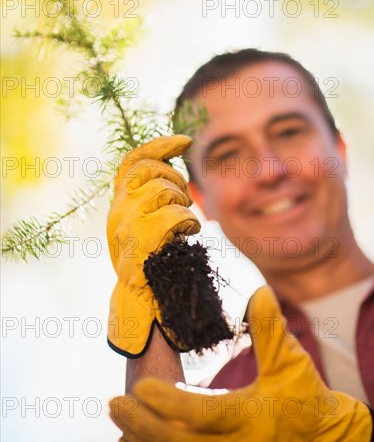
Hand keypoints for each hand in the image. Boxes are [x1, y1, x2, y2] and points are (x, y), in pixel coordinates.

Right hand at [107, 135, 200, 357]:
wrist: (143, 300)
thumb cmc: (153, 260)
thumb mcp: (147, 223)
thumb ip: (152, 197)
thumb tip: (172, 166)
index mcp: (119, 203)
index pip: (133, 161)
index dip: (159, 145)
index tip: (185, 141)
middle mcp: (117, 210)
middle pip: (151, 171)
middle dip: (176, 180)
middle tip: (184, 202)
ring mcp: (126, 224)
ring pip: (164, 191)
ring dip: (184, 206)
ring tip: (184, 225)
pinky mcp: (140, 240)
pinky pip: (174, 215)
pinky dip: (189, 223)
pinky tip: (188, 236)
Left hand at [110, 285, 373, 441]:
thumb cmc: (309, 399)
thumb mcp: (291, 362)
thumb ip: (271, 329)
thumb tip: (259, 292)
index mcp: (250, 419)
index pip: (198, 414)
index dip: (166, 401)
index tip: (142, 385)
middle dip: (142, 426)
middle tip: (115, 405)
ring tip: (121, 427)